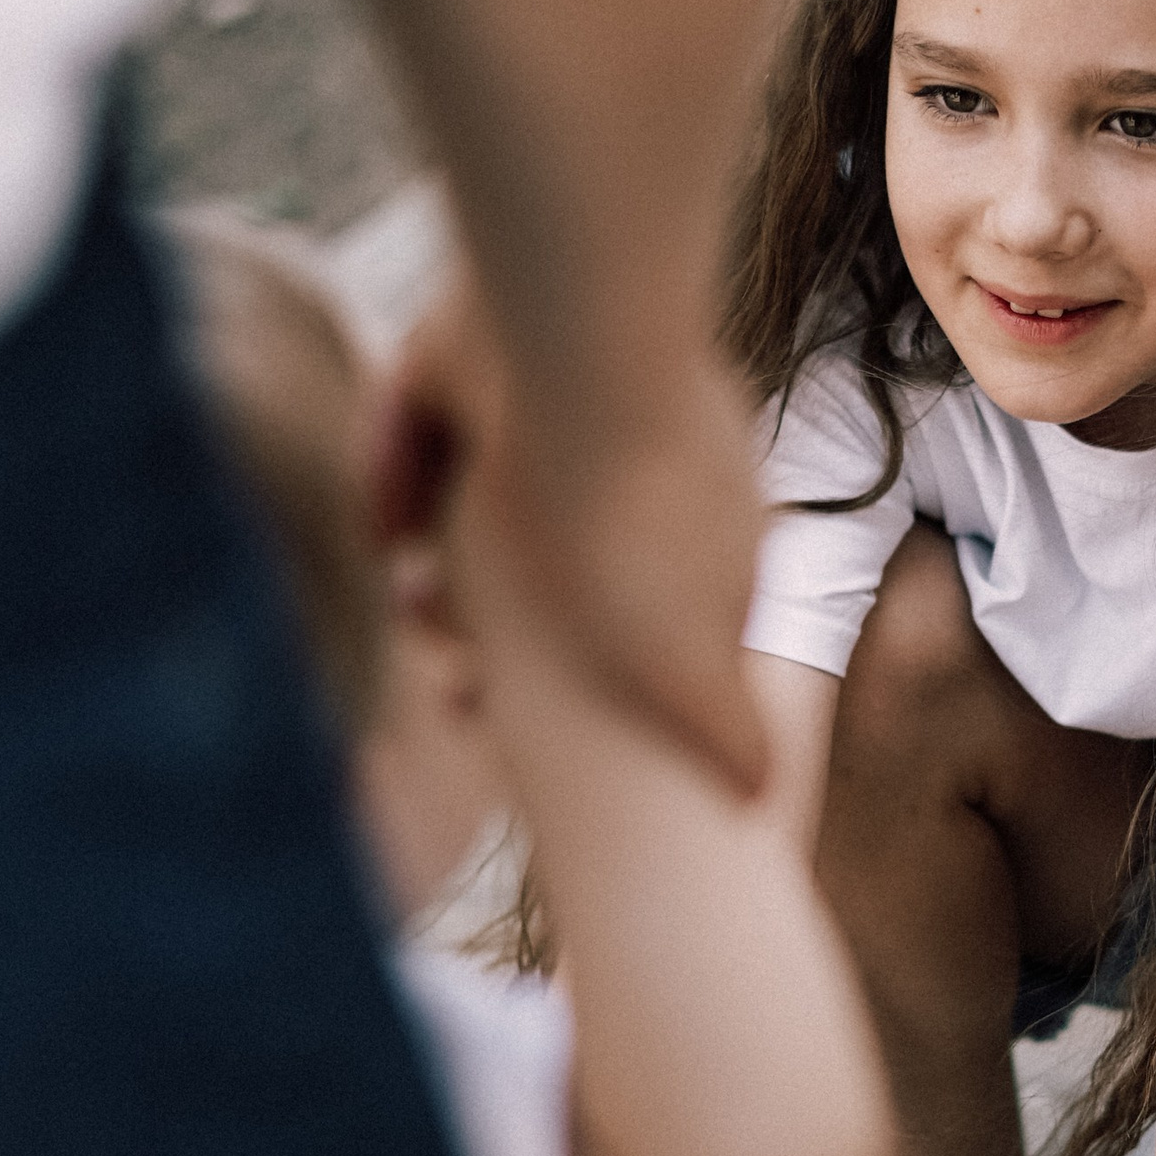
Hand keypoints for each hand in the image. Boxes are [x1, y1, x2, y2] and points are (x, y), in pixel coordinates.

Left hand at [373, 286, 768, 801]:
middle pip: (546, 554)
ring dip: (441, 559)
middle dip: (490, 616)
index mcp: (698, 511)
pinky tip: (392, 533)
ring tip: (414, 594)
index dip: (576, 655)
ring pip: (477, 499)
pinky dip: (402, 483)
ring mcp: (555, 391)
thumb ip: (732, 732)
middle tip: (451, 667)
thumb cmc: (639, 532)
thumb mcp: (692, 667)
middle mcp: (635, 444)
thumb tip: (763, 800)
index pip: (631, 595)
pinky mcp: (476, 354)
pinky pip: (423, 433)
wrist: (579, 366)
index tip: (506, 703)